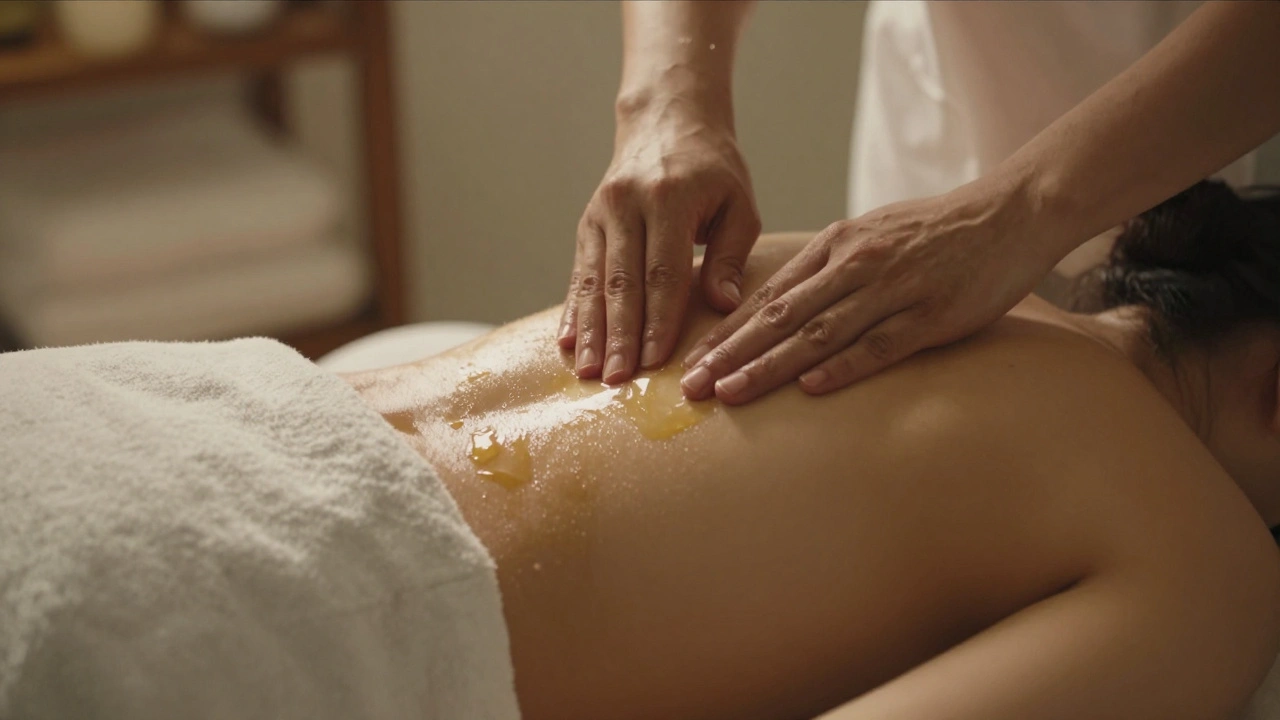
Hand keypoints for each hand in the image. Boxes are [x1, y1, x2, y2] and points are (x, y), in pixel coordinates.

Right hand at [559, 105, 760, 382]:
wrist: (667, 120)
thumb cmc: (712, 169)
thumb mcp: (738, 203)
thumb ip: (732, 255)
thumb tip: (723, 305)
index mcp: (669, 198)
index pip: (663, 271)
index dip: (658, 320)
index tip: (655, 360)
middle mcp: (627, 204)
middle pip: (622, 281)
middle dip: (618, 336)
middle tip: (616, 380)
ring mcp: (601, 213)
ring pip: (594, 281)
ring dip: (590, 330)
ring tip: (588, 372)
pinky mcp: (587, 223)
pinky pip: (579, 272)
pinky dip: (573, 309)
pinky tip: (566, 342)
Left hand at [679, 182, 1066, 403]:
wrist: (1009, 213)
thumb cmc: (935, 232)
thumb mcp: (870, 236)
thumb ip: (827, 270)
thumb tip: (780, 308)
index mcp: (835, 246)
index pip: (767, 296)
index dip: (725, 332)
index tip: (690, 361)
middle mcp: (855, 264)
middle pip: (780, 317)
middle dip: (730, 354)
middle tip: (691, 387)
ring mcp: (893, 289)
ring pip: (819, 332)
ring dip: (769, 365)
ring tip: (731, 393)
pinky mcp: (931, 314)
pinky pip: (880, 344)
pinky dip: (844, 366)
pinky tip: (811, 388)